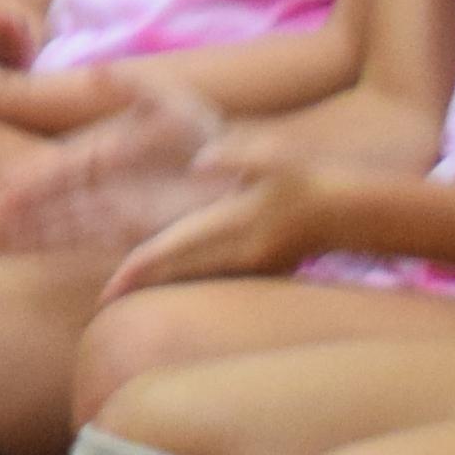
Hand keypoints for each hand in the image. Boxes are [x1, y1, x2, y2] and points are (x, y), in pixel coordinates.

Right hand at [0, 83, 226, 251]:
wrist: (240, 169)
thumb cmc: (205, 131)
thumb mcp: (171, 101)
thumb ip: (132, 85)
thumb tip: (95, 70)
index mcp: (106, 148)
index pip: (60, 165)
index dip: (32, 177)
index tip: (4, 186)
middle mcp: (104, 181)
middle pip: (55, 196)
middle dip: (24, 206)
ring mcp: (116, 209)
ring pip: (65, 220)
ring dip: (35, 227)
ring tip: (3, 234)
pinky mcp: (133, 233)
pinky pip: (90, 240)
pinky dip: (63, 244)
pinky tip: (39, 248)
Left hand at [103, 162, 338, 298]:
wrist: (352, 208)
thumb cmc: (309, 176)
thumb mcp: (273, 156)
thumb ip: (234, 155)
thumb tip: (198, 160)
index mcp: (236, 226)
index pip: (179, 249)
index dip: (142, 269)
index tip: (111, 287)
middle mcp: (239, 254)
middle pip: (179, 272)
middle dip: (140, 284)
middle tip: (102, 300)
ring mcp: (250, 265)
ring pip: (193, 278)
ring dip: (159, 284)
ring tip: (122, 294)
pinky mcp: (256, 267)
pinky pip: (209, 277)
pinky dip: (182, 279)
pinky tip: (165, 281)